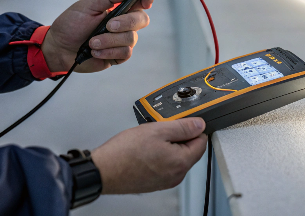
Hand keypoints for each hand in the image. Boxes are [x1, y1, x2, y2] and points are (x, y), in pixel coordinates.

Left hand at [41, 0, 154, 72]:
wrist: (59, 48)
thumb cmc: (71, 24)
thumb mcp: (87, 6)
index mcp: (118, 7)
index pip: (139, 0)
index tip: (146, 1)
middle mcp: (124, 23)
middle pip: (141, 19)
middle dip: (125, 23)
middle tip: (108, 26)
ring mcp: (122, 40)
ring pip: (131, 39)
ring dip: (109, 40)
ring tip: (92, 42)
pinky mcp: (118, 55)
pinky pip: (125, 53)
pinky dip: (108, 52)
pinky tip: (95, 52)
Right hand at [91, 118, 207, 193]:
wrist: (103, 171)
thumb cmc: (125, 152)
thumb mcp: (157, 130)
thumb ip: (182, 126)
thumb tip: (199, 125)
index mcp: (181, 162)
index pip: (201, 142)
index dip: (193, 128)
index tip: (182, 122)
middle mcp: (176, 175)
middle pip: (189, 150)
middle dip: (179, 137)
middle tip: (161, 128)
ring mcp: (165, 181)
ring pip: (176, 157)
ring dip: (168, 145)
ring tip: (150, 139)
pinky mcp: (154, 182)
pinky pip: (165, 165)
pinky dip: (159, 155)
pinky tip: (145, 149)